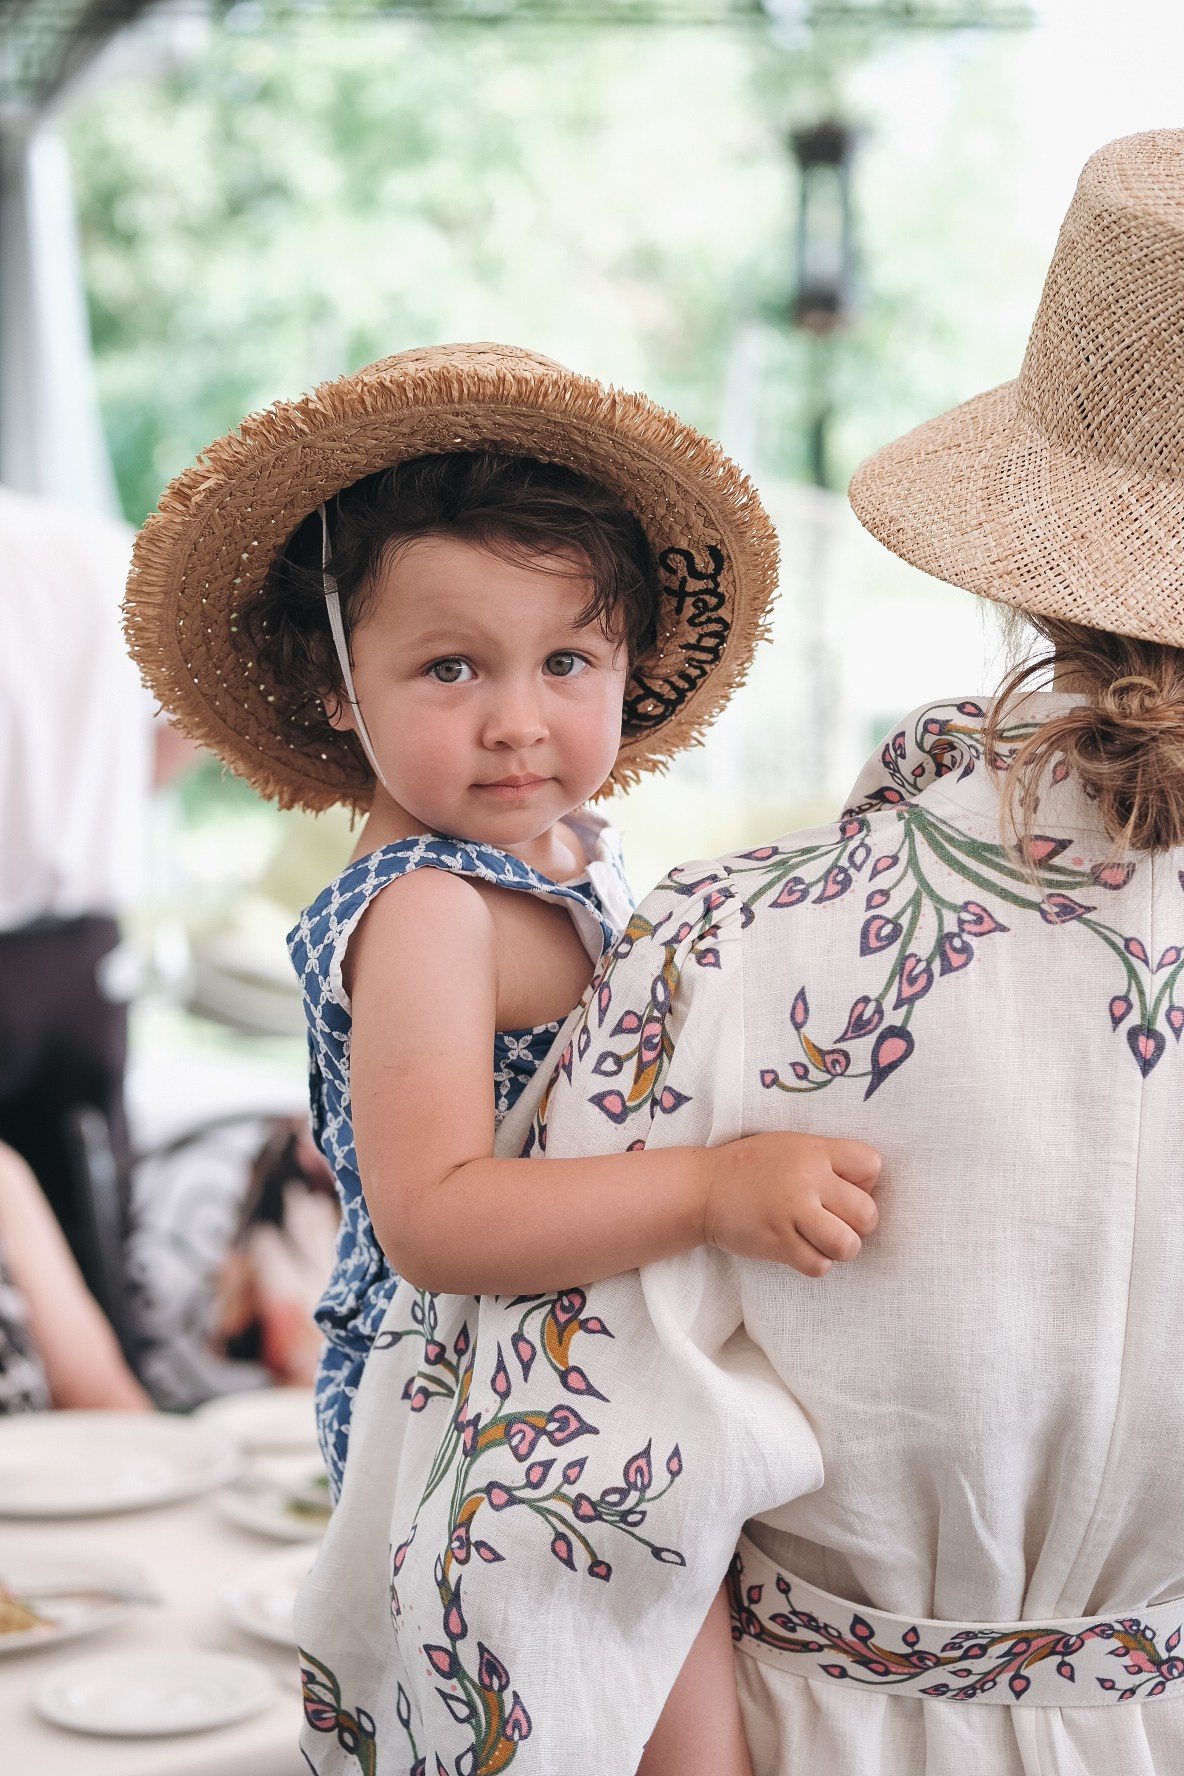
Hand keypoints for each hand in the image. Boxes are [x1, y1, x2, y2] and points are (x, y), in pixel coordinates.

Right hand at [703, 1133, 880, 1276]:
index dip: (866, 1183)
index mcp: (814, 1150)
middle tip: (837, 1222)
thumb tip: (868, 1191)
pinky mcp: (777, 1242)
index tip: (845, 1190)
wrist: (703, 1189)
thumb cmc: (753, 1168)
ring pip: (847, 1245)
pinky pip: (819, 1265)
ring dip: (840, 1249)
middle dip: (859, 1225)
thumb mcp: (792, 1146)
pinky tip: (801, 1250)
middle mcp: (807, 1179)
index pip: (872, 1164)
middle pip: (867, 1213)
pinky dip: (816, 1263)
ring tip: (823, 1241)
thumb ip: (829, 1161)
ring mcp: (791, 1212)